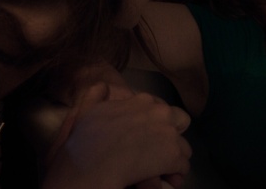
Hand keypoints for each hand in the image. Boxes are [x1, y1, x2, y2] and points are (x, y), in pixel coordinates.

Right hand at [43, 82, 191, 188]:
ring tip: (158, 169)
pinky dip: (173, 174)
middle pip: (179, 121)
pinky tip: (159, 179)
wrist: (88, 166)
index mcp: (140, 100)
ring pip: (183, 146)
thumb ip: (95, 95)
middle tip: (154, 152)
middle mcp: (159, 111)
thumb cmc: (82, 143)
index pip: (160, 107)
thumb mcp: (83, 111)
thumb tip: (103, 86)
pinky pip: (182, 166)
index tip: (144, 137)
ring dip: (172, 157)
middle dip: (170, 136)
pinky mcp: (173, 156)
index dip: (153, 124)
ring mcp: (168, 133)